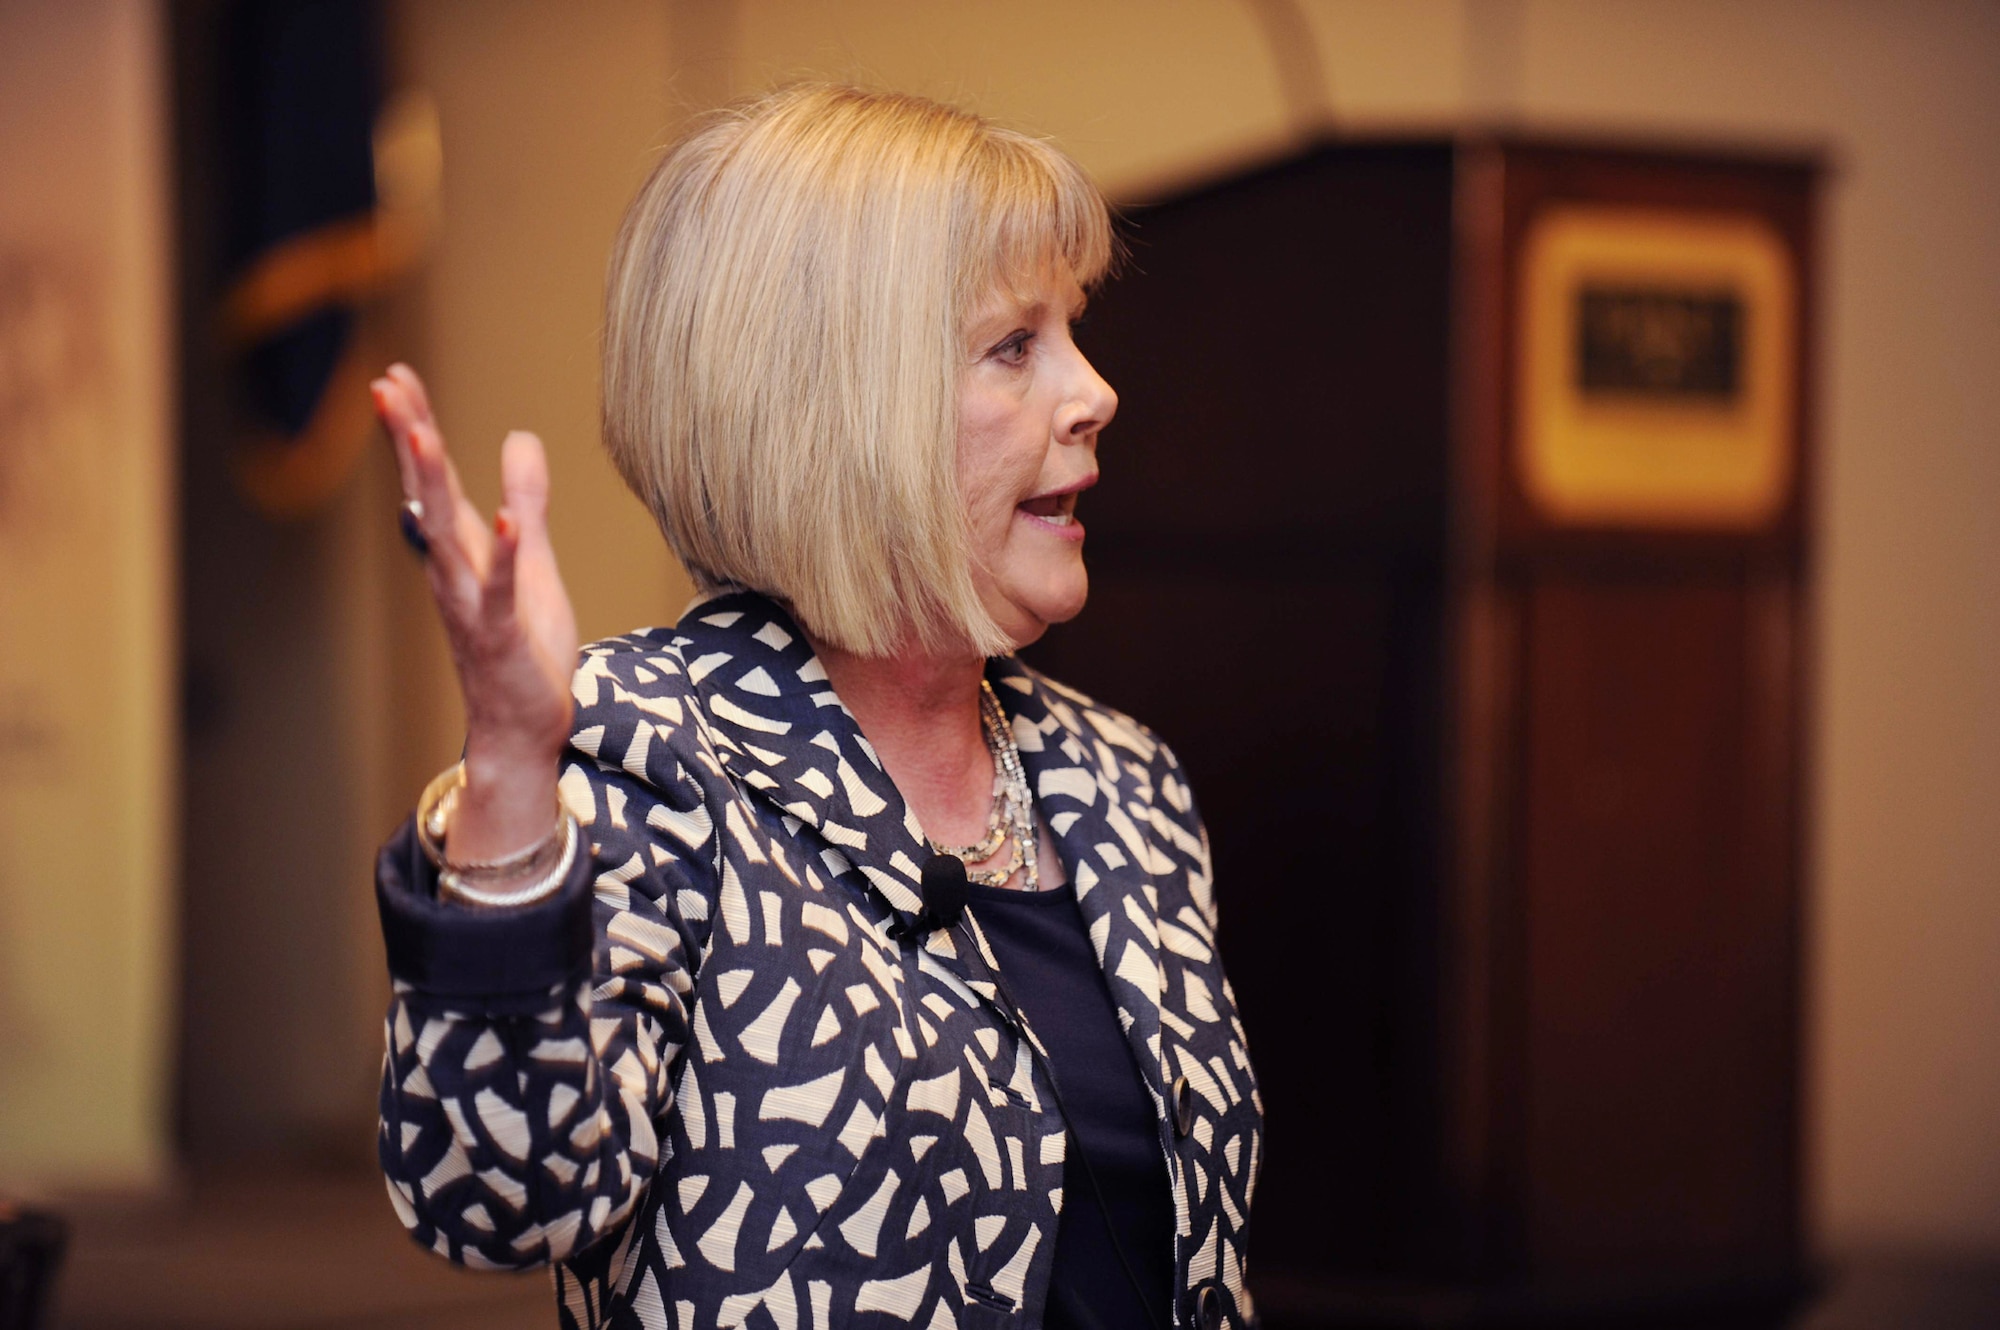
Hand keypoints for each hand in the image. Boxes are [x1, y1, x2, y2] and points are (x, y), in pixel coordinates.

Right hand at [372, 364, 578, 863]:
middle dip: (408, 441)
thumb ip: (527, 500)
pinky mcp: (502, 635)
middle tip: (383, 388)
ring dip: (434, 486)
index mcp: (462, 550)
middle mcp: (454, 571)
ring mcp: (472, 603)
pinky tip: (508, 522)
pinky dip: (504, 557)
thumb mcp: (533, 560)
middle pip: (425, 495)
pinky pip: (499, 592)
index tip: (392, 374)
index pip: (430, 479)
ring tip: (420, 432)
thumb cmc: (524, 646)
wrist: (521, 727)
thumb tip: (520, 437)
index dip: (413, 427)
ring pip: (447, 536)